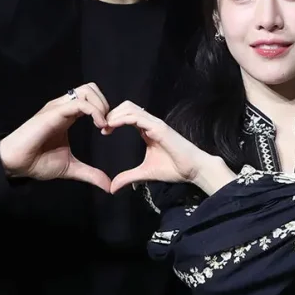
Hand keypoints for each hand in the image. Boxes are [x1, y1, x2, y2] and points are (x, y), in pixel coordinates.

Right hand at [0, 83, 110, 190]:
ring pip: (86, 91)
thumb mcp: (70, 168)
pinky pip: (79, 103)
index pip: (91, 99)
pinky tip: (99, 126)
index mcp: (68, 116)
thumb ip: (90, 174)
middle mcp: (63, 108)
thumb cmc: (37, 162)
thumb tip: (108, 186)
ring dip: (101, 105)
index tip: (109, 131)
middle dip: (105, 104)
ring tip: (103, 125)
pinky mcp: (53, 113)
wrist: (16, 164)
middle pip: (90, 89)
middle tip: (107, 125)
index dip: (105, 111)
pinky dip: (95, 111)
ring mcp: (58, 108)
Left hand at [102, 102, 232, 194]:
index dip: (113, 119)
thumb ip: (128, 178)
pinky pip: (136, 117)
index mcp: (147, 130)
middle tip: (101, 127)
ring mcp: (155, 123)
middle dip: (111, 113)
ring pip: (130, 108)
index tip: (104, 131)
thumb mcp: (145, 173)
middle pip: (126, 106)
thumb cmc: (174, 169)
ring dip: (114, 114)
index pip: (127, 115)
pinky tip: (112, 126)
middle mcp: (151, 123)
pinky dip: (122, 118)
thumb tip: (112, 188)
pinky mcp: (159, 127)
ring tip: (104, 126)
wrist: (193, 170)